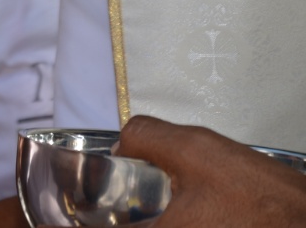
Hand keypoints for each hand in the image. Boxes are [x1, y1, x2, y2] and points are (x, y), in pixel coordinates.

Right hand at [114, 116, 305, 226]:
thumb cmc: (244, 220)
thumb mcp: (183, 226)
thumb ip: (144, 224)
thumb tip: (102, 226)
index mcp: (184, 145)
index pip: (135, 131)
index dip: (118, 156)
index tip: (113, 185)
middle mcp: (205, 142)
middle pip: (157, 145)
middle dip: (141, 174)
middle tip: (137, 204)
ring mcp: (229, 157)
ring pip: (181, 161)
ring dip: (167, 184)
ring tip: (167, 213)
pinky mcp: (247, 173)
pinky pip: (205, 173)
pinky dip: (192, 192)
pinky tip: (200, 217)